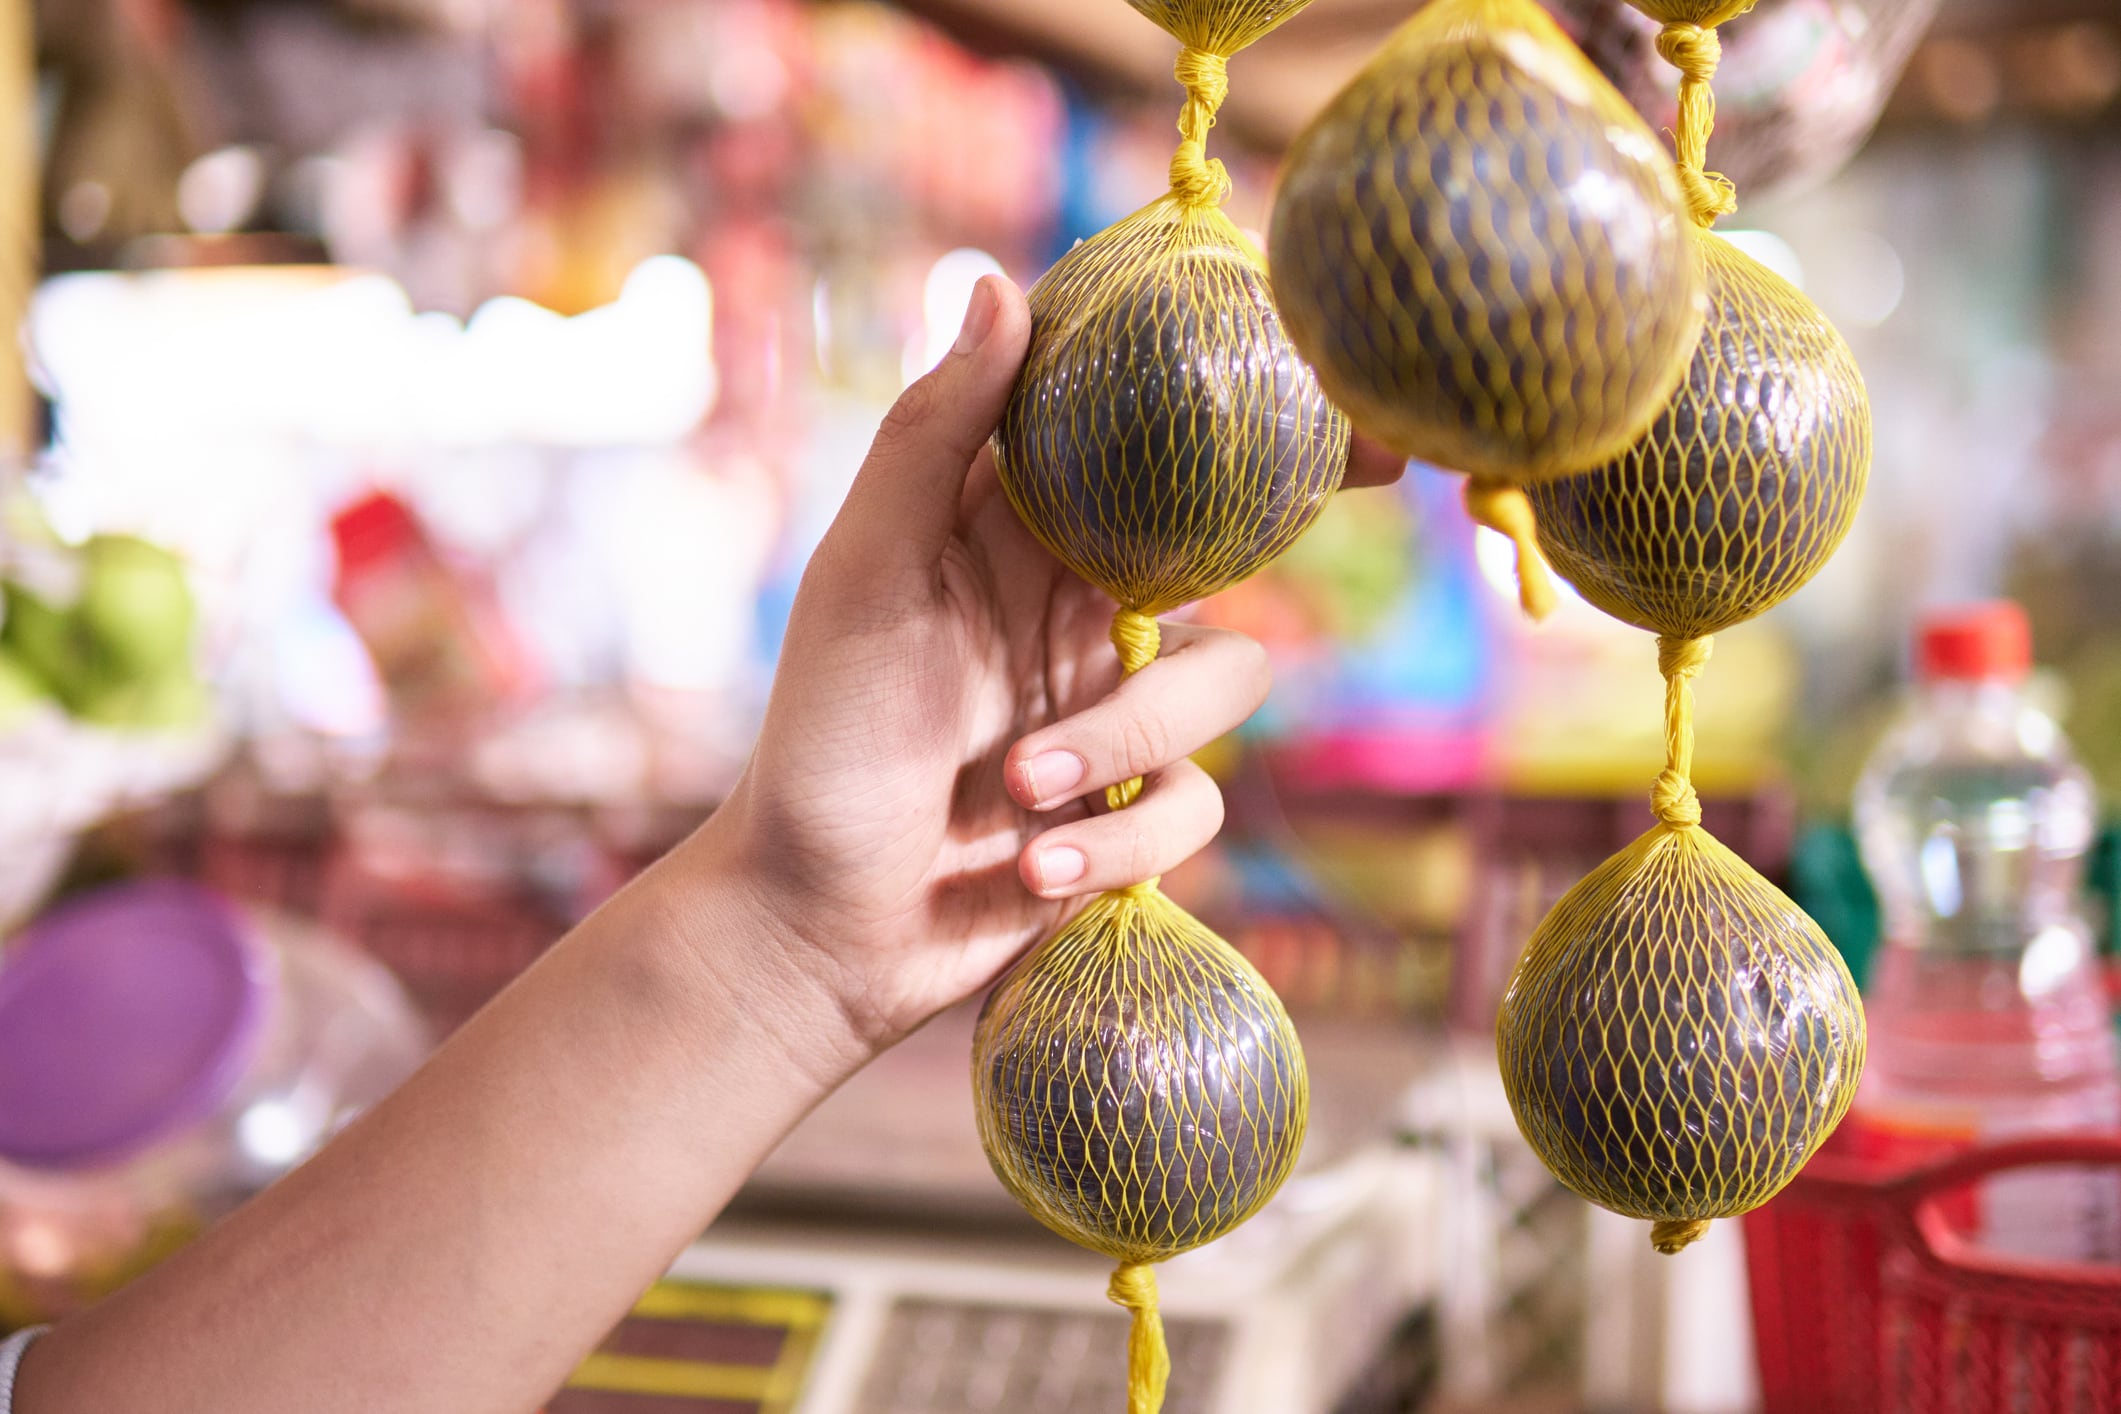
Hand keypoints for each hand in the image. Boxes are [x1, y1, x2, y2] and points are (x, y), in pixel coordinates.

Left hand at [696, 274, 1402, 1064]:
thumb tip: (998, 285)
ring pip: (1223, 685)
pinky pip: (1193, 807)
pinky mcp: (1130, 813)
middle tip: (1389, 471)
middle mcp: (1083, 607)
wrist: (810, 925)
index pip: (1138, 436)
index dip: (1226, 390)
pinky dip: (1118, 845)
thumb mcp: (865, 577)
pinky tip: (1032, 874)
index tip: (1311, 347)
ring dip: (1123, 746)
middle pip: (1231, 539)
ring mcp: (1114, 710)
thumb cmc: (820, 738)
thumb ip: (934, 439)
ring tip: (1016, 792)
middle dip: (1300, 513)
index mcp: (1021, 533)